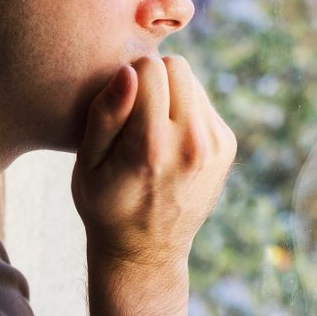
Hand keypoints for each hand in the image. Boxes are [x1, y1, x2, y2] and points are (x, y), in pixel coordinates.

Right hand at [71, 56, 236, 268]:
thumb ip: (106, 113)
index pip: (149, 67)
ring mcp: (216, 145)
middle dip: (152, 79)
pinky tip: (168, 137)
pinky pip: (204, 101)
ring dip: (170, 93)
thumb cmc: (105, 202)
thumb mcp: (88, 162)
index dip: (126, 78)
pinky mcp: (227, 146)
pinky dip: (184, 109)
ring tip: (150, 127)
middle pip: (176, 66)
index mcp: (151, 145)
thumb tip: (127, 70)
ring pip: (193, 80)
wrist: (145, 249)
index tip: (117, 106)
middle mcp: (192, 142)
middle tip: (134, 113)